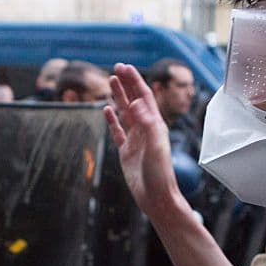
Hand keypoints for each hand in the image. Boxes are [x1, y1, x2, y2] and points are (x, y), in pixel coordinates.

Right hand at [104, 64, 183, 218]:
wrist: (156, 197)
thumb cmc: (160, 174)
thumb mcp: (155, 146)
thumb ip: (147, 124)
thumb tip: (137, 103)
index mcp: (155, 124)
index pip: (144, 96)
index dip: (134, 81)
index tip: (124, 67)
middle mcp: (146, 129)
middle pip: (134, 100)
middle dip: (126, 83)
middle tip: (116, 68)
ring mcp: (135, 139)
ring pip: (125, 112)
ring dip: (118, 97)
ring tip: (110, 82)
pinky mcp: (126, 151)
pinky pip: (118, 131)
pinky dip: (112, 119)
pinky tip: (106, 110)